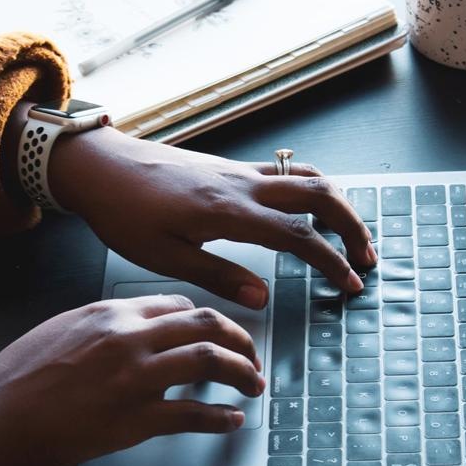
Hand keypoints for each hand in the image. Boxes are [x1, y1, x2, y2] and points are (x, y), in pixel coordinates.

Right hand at [0, 294, 261, 465]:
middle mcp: (128, 338)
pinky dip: (221, 418)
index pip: (178, 305)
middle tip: (251, 356)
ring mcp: (135, 378)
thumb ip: (102, 325)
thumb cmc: (17, 378)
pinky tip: (230, 421)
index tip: (217, 333)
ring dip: (243, 373)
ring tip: (253, 385)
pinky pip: (194, 414)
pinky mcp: (136, 419)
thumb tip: (133, 330)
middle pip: (206, 325)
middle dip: (240, 340)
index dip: (207, 319)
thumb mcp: (60, 329)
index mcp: (109, 312)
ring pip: (211, 361)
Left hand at [49, 127, 374, 308]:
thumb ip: (218, 277)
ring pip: (306, 177)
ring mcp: (238, 171)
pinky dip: (311, 189)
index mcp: (228, 211)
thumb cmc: (122, 212)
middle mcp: (241, 184)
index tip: (350, 285)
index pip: (299, 236)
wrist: (99, 166)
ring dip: (337, 204)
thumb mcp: (163, 257)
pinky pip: (285, 172)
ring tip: (349, 235)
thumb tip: (263, 299)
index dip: (331, 261)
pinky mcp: (229, 167)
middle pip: (319, 195)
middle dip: (352, 226)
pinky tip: (309, 210)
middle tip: (366, 258)